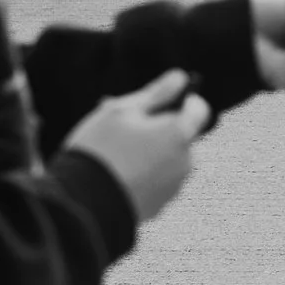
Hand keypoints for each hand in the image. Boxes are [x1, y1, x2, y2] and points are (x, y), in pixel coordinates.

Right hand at [62, 69, 210, 224]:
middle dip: (159, 129)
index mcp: (179, 134)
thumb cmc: (101, 150)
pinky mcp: (160, 206)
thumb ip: (156, 93)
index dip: (183, 101)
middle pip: (180, 136)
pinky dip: (143, 175)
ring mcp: (174, 187)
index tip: (162, 101)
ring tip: (114, 153)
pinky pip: (156, 182)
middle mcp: (186, 161)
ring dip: (150, 152)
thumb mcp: (122, 111)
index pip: (199, 109)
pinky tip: (116, 175)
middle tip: (125, 128)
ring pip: (167, 160)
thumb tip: (180, 77)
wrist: (84, 205)